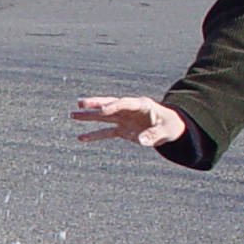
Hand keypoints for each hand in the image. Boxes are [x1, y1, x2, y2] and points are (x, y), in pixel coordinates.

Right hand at [72, 96, 186, 147]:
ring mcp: (124, 119)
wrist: (170, 128)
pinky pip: (106, 132)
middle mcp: (129, 110)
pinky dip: (94, 135)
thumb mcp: (166, 130)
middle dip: (95, 104)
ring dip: (89, 115)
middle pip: (110, 104)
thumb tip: (141, 140)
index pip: (125, 103)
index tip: (102, 110)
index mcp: (141, 105)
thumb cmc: (170, 126)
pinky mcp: (122, 129)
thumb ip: (154, 135)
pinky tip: (81, 137)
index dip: (114, 105)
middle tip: (80, 103)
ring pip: (104, 116)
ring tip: (73, 115)